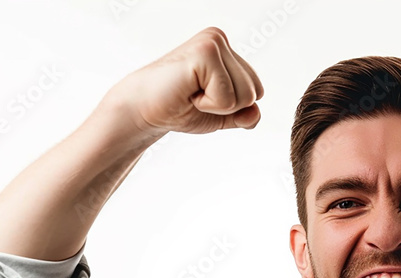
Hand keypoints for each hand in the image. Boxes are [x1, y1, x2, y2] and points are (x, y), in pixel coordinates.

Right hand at [104, 26, 263, 136]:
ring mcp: (213, 42)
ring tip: (191, 92)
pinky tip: (187, 91)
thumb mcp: (221, 116)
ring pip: (245, 96)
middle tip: (195, 95)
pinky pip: (228, 97)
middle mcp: (220, 39)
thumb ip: (245, 115)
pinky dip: (208, 104)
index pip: (257, 91)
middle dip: (227, 107)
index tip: (202, 97)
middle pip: (254, 92)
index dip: (232, 107)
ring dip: (216, 106)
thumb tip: (255, 113)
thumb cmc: (179, 109)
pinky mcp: (205, 52)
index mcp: (226, 51)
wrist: (143, 110)